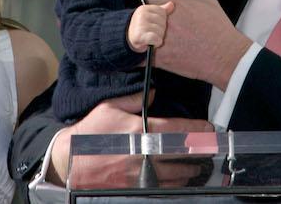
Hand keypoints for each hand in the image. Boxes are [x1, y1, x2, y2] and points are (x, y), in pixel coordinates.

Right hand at [48, 91, 211, 184]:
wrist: (70, 162)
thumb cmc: (89, 133)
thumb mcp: (109, 107)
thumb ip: (134, 99)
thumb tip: (153, 91)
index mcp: (140, 131)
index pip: (177, 129)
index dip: (196, 129)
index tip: (209, 128)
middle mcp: (144, 154)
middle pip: (181, 154)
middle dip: (199, 151)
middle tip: (210, 148)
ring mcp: (140, 174)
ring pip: (175, 175)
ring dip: (190, 170)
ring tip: (198, 166)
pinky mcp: (135, 188)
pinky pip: (162, 189)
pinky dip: (175, 185)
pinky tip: (181, 181)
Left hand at [115, 0, 251, 89]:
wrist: (224, 56)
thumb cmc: (218, 28)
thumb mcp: (209, 2)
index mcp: (175, 4)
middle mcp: (165, 21)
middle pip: (137, 14)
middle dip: (130, 13)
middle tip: (119, 10)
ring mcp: (161, 40)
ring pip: (135, 33)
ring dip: (129, 31)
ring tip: (122, 30)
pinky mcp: (160, 58)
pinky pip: (138, 55)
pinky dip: (131, 54)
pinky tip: (126, 52)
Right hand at [127, 3, 173, 51]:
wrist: (128, 39)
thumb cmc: (142, 27)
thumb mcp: (150, 16)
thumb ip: (161, 10)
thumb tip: (172, 4)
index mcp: (144, 8)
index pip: (162, 13)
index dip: (161, 20)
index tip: (153, 24)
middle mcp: (142, 15)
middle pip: (163, 22)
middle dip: (160, 29)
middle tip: (151, 32)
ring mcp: (140, 25)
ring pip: (161, 31)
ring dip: (158, 37)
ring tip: (150, 37)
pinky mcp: (140, 36)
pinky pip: (157, 39)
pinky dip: (157, 43)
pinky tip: (152, 42)